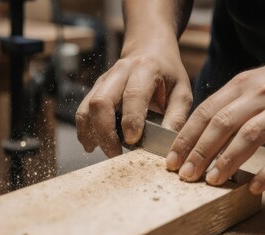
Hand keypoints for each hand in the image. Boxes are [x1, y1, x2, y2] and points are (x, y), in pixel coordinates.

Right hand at [76, 46, 192, 157]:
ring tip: (105, 152)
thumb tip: (168, 145)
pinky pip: (83, 110)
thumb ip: (176, 117)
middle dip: (105, 132)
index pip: (133, 94)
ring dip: (92, 133)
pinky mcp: (96, 89)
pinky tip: (93, 145)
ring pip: (88, 107)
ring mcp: (104, 80)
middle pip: (102, 101)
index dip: (130, 119)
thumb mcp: (182, 91)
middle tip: (116, 154)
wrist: (150, 50)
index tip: (133, 141)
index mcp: (145, 69)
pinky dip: (85, 130)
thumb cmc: (168, 74)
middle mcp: (120, 71)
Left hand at [165, 39, 264, 193]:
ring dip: (227, 161)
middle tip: (185, 174)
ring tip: (211, 180)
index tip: (172, 158)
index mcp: (242, 85)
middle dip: (199, 152)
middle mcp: (260, 95)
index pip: (205, 112)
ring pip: (249, 136)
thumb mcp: (255, 81)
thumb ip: (231, 102)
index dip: (186, 137)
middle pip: (221, 124)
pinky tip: (255, 186)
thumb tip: (202, 130)